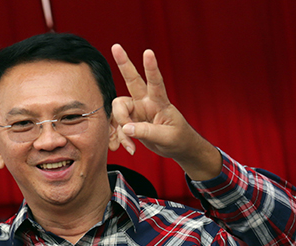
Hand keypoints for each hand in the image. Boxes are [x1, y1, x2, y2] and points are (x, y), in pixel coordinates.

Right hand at [111, 44, 220, 179]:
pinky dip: (120, 138)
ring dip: (120, 127)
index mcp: (160, 103)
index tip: (149, 52)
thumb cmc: (178, 139)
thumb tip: (126, 128)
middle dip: (124, 64)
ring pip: (118, 109)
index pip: (156, 83)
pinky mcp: (131, 122)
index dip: (152, 68)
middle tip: (116, 46)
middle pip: (133, 81)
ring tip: (130, 144)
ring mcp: (137, 111)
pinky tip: (128, 148)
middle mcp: (146, 102)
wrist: (178, 148)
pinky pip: (118, 127)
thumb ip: (147, 132)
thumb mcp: (167, 138)